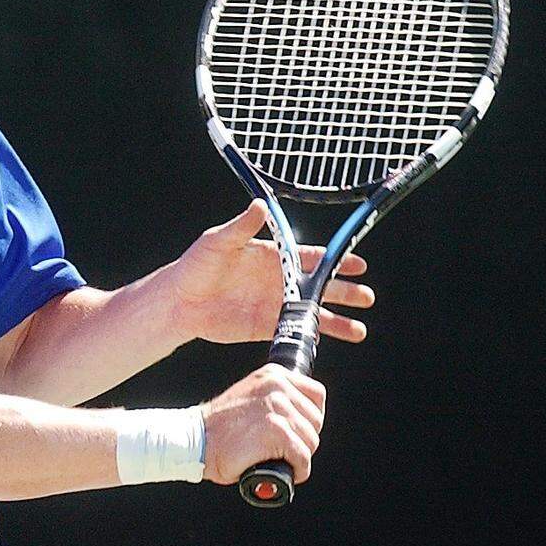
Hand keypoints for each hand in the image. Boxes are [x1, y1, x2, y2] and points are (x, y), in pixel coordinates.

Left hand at [167, 200, 373, 344]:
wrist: (179, 301)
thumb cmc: (195, 265)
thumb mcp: (218, 241)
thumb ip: (241, 227)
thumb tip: (261, 205)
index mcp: (271, 256)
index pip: (311, 257)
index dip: (336, 260)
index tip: (358, 264)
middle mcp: (276, 280)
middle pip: (318, 285)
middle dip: (344, 291)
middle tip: (367, 297)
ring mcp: (272, 304)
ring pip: (311, 312)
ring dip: (335, 320)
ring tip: (359, 330)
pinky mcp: (264, 326)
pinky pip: (294, 330)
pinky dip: (313, 336)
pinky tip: (329, 341)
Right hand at [200, 364, 325, 484]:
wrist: (196, 439)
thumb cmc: (220, 426)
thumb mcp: (251, 395)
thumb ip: (276, 396)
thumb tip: (303, 416)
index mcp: (273, 374)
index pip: (317, 394)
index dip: (311, 417)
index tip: (297, 430)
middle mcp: (277, 386)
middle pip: (316, 421)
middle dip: (304, 439)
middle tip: (282, 448)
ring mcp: (277, 407)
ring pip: (311, 441)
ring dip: (298, 457)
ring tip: (276, 458)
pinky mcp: (277, 431)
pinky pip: (303, 458)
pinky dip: (296, 471)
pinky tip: (279, 469)